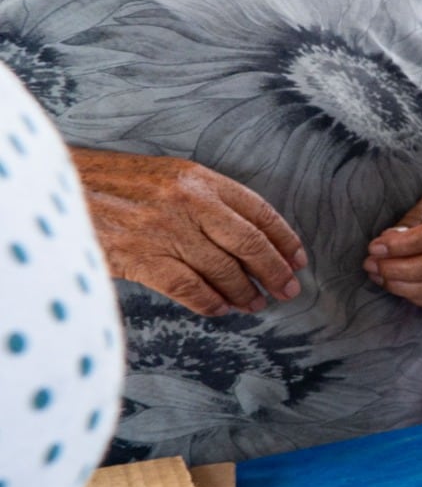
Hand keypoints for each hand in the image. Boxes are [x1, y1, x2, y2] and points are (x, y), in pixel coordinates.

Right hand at [72, 148, 307, 315]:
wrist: (56, 187)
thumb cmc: (112, 184)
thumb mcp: (164, 177)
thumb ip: (202, 199)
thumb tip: (243, 237)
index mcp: (198, 178)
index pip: (259, 210)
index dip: (285, 239)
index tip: (298, 259)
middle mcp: (188, 201)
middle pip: (249, 243)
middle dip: (274, 271)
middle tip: (287, 289)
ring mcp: (165, 230)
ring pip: (222, 269)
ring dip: (243, 291)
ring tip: (253, 303)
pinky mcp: (141, 256)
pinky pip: (189, 287)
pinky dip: (209, 302)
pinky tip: (219, 309)